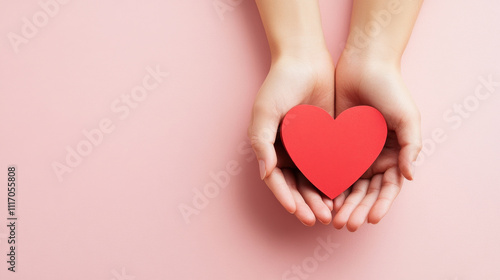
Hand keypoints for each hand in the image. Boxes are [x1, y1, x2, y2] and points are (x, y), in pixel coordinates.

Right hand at [248, 50, 335, 225]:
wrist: (305, 60)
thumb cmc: (279, 84)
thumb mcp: (264, 112)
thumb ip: (261, 143)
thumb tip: (265, 172)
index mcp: (269, 148)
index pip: (276, 181)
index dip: (285, 197)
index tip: (297, 212)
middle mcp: (287, 151)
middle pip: (296, 185)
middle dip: (307, 204)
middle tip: (320, 218)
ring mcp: (307, 147)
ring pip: (314, 180)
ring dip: (321, 197)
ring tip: (333, 212)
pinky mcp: (326, 140)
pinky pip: (330, 165)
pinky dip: (335, 180)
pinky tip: (344, 193)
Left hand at [332, 52, 421, 230]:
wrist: (364, 64)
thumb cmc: (391, 89)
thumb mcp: (407, 117)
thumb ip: (411, 146)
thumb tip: (410, 177)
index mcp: (394, 154)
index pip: (387, 188)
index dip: (381, 205)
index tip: (371, 219)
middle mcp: (374, 156)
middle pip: (366, 191)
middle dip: (357, 209)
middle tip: (346, 225)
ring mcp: (353, 151)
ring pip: (347, 184)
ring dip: (341, 202)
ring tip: (332, 218)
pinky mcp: (334, 143)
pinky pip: (330, 167)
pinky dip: (326, 183)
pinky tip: (319, 197)